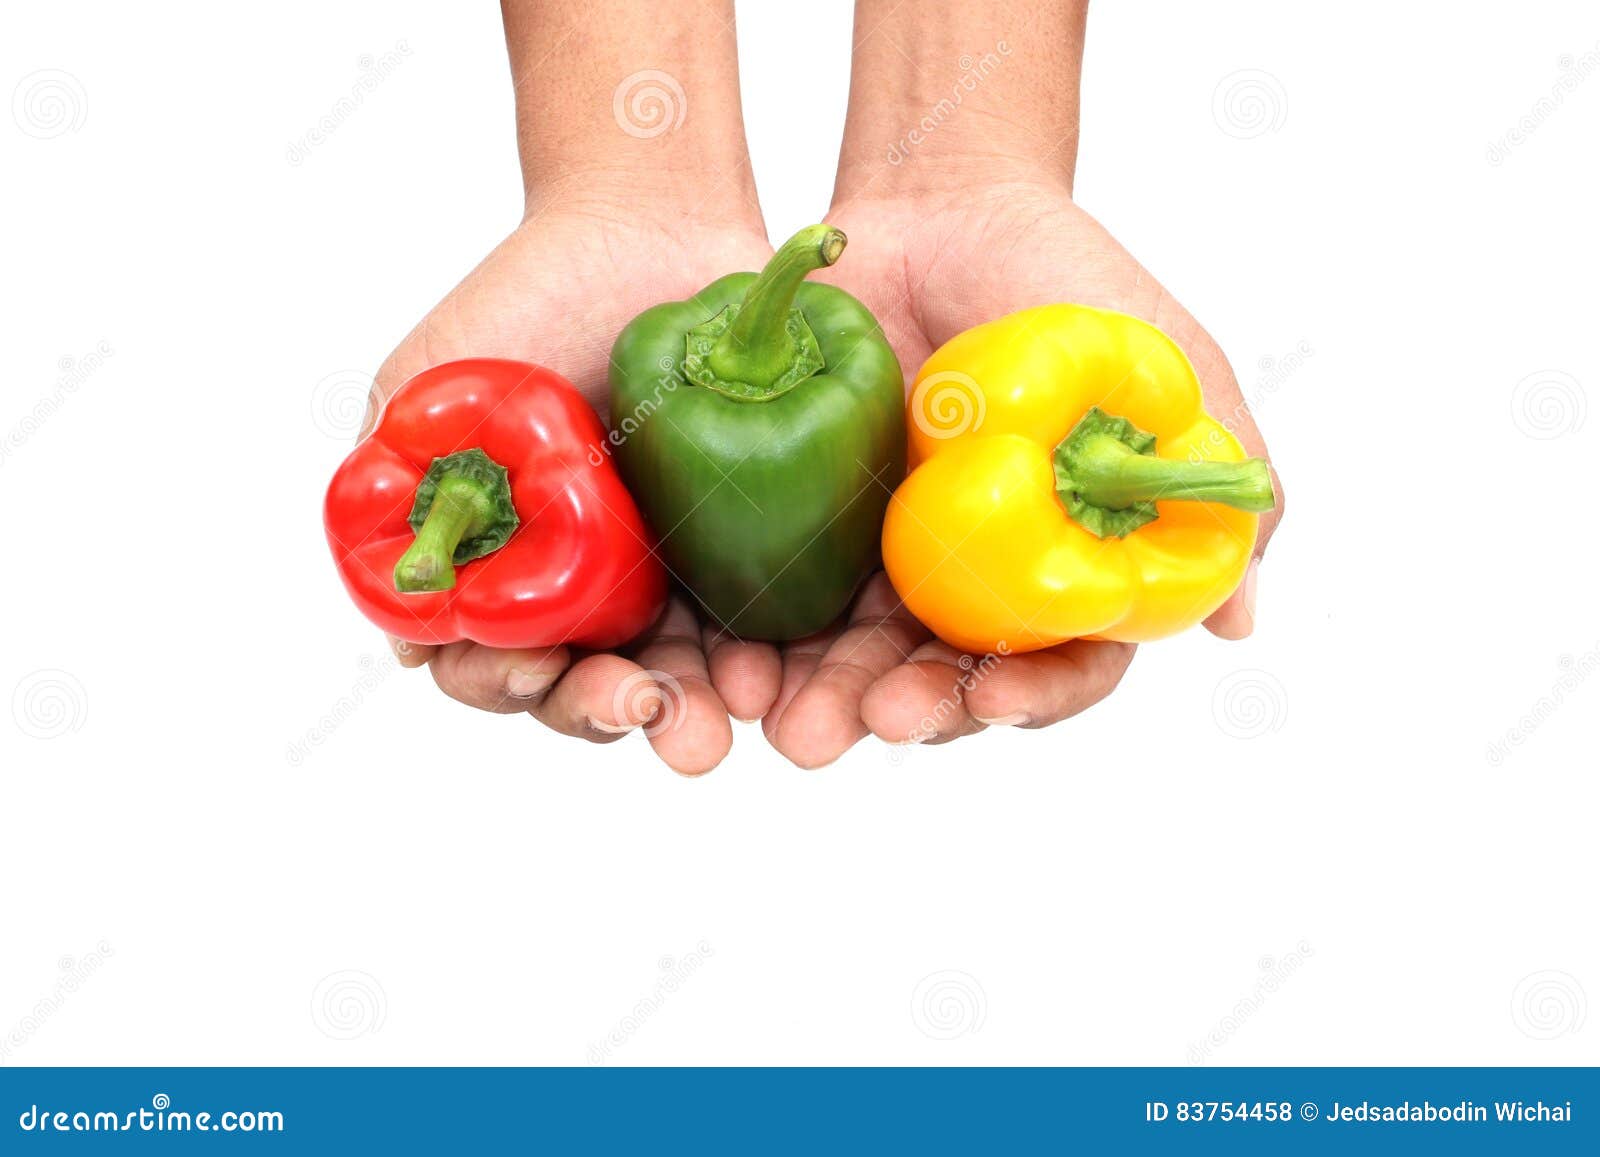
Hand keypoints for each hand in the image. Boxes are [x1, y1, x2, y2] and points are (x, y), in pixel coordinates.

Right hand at [366, 0, 784, 775]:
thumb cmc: (528, 299)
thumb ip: (393, 491)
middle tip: (661, 733)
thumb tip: (407, 635)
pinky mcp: (763, 550)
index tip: (540, 670)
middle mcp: (596, 593)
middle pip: (603, 689)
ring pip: (694, 677)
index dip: (515, 687)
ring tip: (731, 724)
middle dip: (627, 716)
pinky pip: (777, 624)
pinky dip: (782, 663)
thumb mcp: (432, 388)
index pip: (501, 667)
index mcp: (513, 578)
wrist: (648, 224)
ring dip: (706, 712)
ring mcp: (682, 578)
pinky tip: (787, 678)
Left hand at [759, 0, 1280, 766]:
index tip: (989, 700)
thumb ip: (1215, 481)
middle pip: (949, 683)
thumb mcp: (1170, 369)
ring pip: (857, 662)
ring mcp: (892, 563)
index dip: (1034, 699)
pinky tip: (738, 670)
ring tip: (790, 726)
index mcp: (1066, 568)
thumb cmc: (1069, 282)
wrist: (942, 205)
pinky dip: (761, 643)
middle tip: (871, 722)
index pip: (1063, 666)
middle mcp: (980, 584)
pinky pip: (782, 604)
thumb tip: (1238, 623)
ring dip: (828, 702)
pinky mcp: (811, 531)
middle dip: (912, 713)